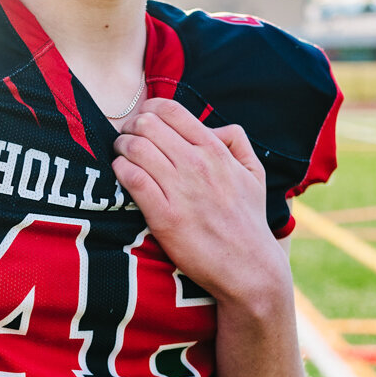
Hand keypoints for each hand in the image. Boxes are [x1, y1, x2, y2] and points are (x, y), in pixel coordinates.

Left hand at [112, 100, 287, 306]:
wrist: (249, 267)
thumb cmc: (249, 221)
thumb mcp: (255, 173)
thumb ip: (237, 142)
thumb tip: (213, 127)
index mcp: (216, 150)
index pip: (170, 109)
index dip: (148, 109)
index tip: (142, 121)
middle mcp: (197, 164)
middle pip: (147, 124)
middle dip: (130, 128)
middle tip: (127, 139)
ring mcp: (180, 190)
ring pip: (135, 148)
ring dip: (121, 148)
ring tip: (121, 157)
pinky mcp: (164, 217)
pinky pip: (132, 179)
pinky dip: (120, 171)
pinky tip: (122, 175)